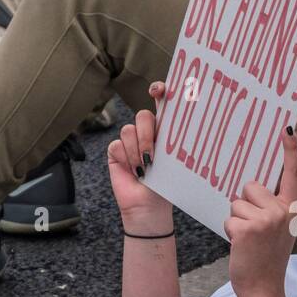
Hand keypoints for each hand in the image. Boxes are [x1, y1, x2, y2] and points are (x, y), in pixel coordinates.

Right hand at [107, 82, 171, 233]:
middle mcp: (147, 132)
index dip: (159, 91)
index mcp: (165, 131)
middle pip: (143, 115)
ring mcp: (130, 141)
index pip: (162, 103)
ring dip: (136, 152)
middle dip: (147, 134)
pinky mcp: (115, 151)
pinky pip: (117, 145)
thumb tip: (181, 122)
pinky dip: (126, 160)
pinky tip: (133, 172)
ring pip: (128, 130)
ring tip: (144, 170)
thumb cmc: (167, 184)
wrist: (149, 206)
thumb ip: (173, 139)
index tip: (157, 90)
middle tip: (152, 156)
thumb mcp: (174, 160)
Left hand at [225, 127, 296, 296]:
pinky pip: (229, 217)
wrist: (264, 288)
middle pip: (251, 187)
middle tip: (254, 230)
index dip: (290, 152)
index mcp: (292, 210)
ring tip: (249, 240)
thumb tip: (251, 187)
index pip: (293, 175)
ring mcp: (267, 220)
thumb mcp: (279, 229)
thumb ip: (272, 208)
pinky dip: (229, 231)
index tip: (287, 129)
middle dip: (245, 205)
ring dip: (236, 220)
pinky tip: (241, 245)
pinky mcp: (248, 229)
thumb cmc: (267, 257)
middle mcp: (283, 212)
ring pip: (236, 203)